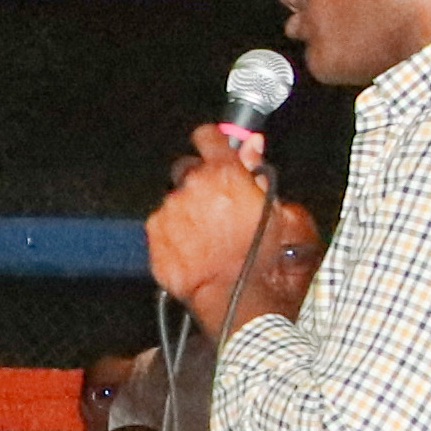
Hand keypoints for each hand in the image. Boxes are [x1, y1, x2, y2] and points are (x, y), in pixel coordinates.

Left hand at [143, 135, 267, 322]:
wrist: (234, 294)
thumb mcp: (275, 208)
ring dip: (188, 208)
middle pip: (187, 167)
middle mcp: (191, 186)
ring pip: (175, 198)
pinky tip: (194, 246)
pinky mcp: (154, 233)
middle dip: (199, 179)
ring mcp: (169, 210)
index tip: (214, 145)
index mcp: (223, 174)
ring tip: (208, 232)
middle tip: (216, 201)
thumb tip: (252, 144)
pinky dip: (174, 230)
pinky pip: (162, 223)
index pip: (208, 136)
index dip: (212, 140)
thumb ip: (258, 170)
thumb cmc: (260, 255)